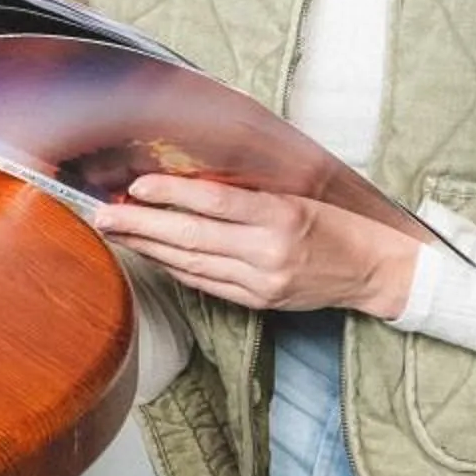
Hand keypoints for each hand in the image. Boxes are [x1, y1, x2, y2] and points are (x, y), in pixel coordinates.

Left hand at [92, 172, 420, 319]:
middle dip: (142, 225)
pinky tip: (152, 255)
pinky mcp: (258, 302)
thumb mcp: (296, 190)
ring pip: (193, 264)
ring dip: (150, 247)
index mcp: (280, 215)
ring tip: (118, 232)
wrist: (370, 268)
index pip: (214, 202)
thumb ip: (247, 187)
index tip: (137, 186)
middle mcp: (269, 252)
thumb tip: (190, 173)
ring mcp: (262, 282)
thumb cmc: (333, 218)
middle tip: (105, 215)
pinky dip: (175, 268)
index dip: (172, 194)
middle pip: (193, 237)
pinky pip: (207, 284)